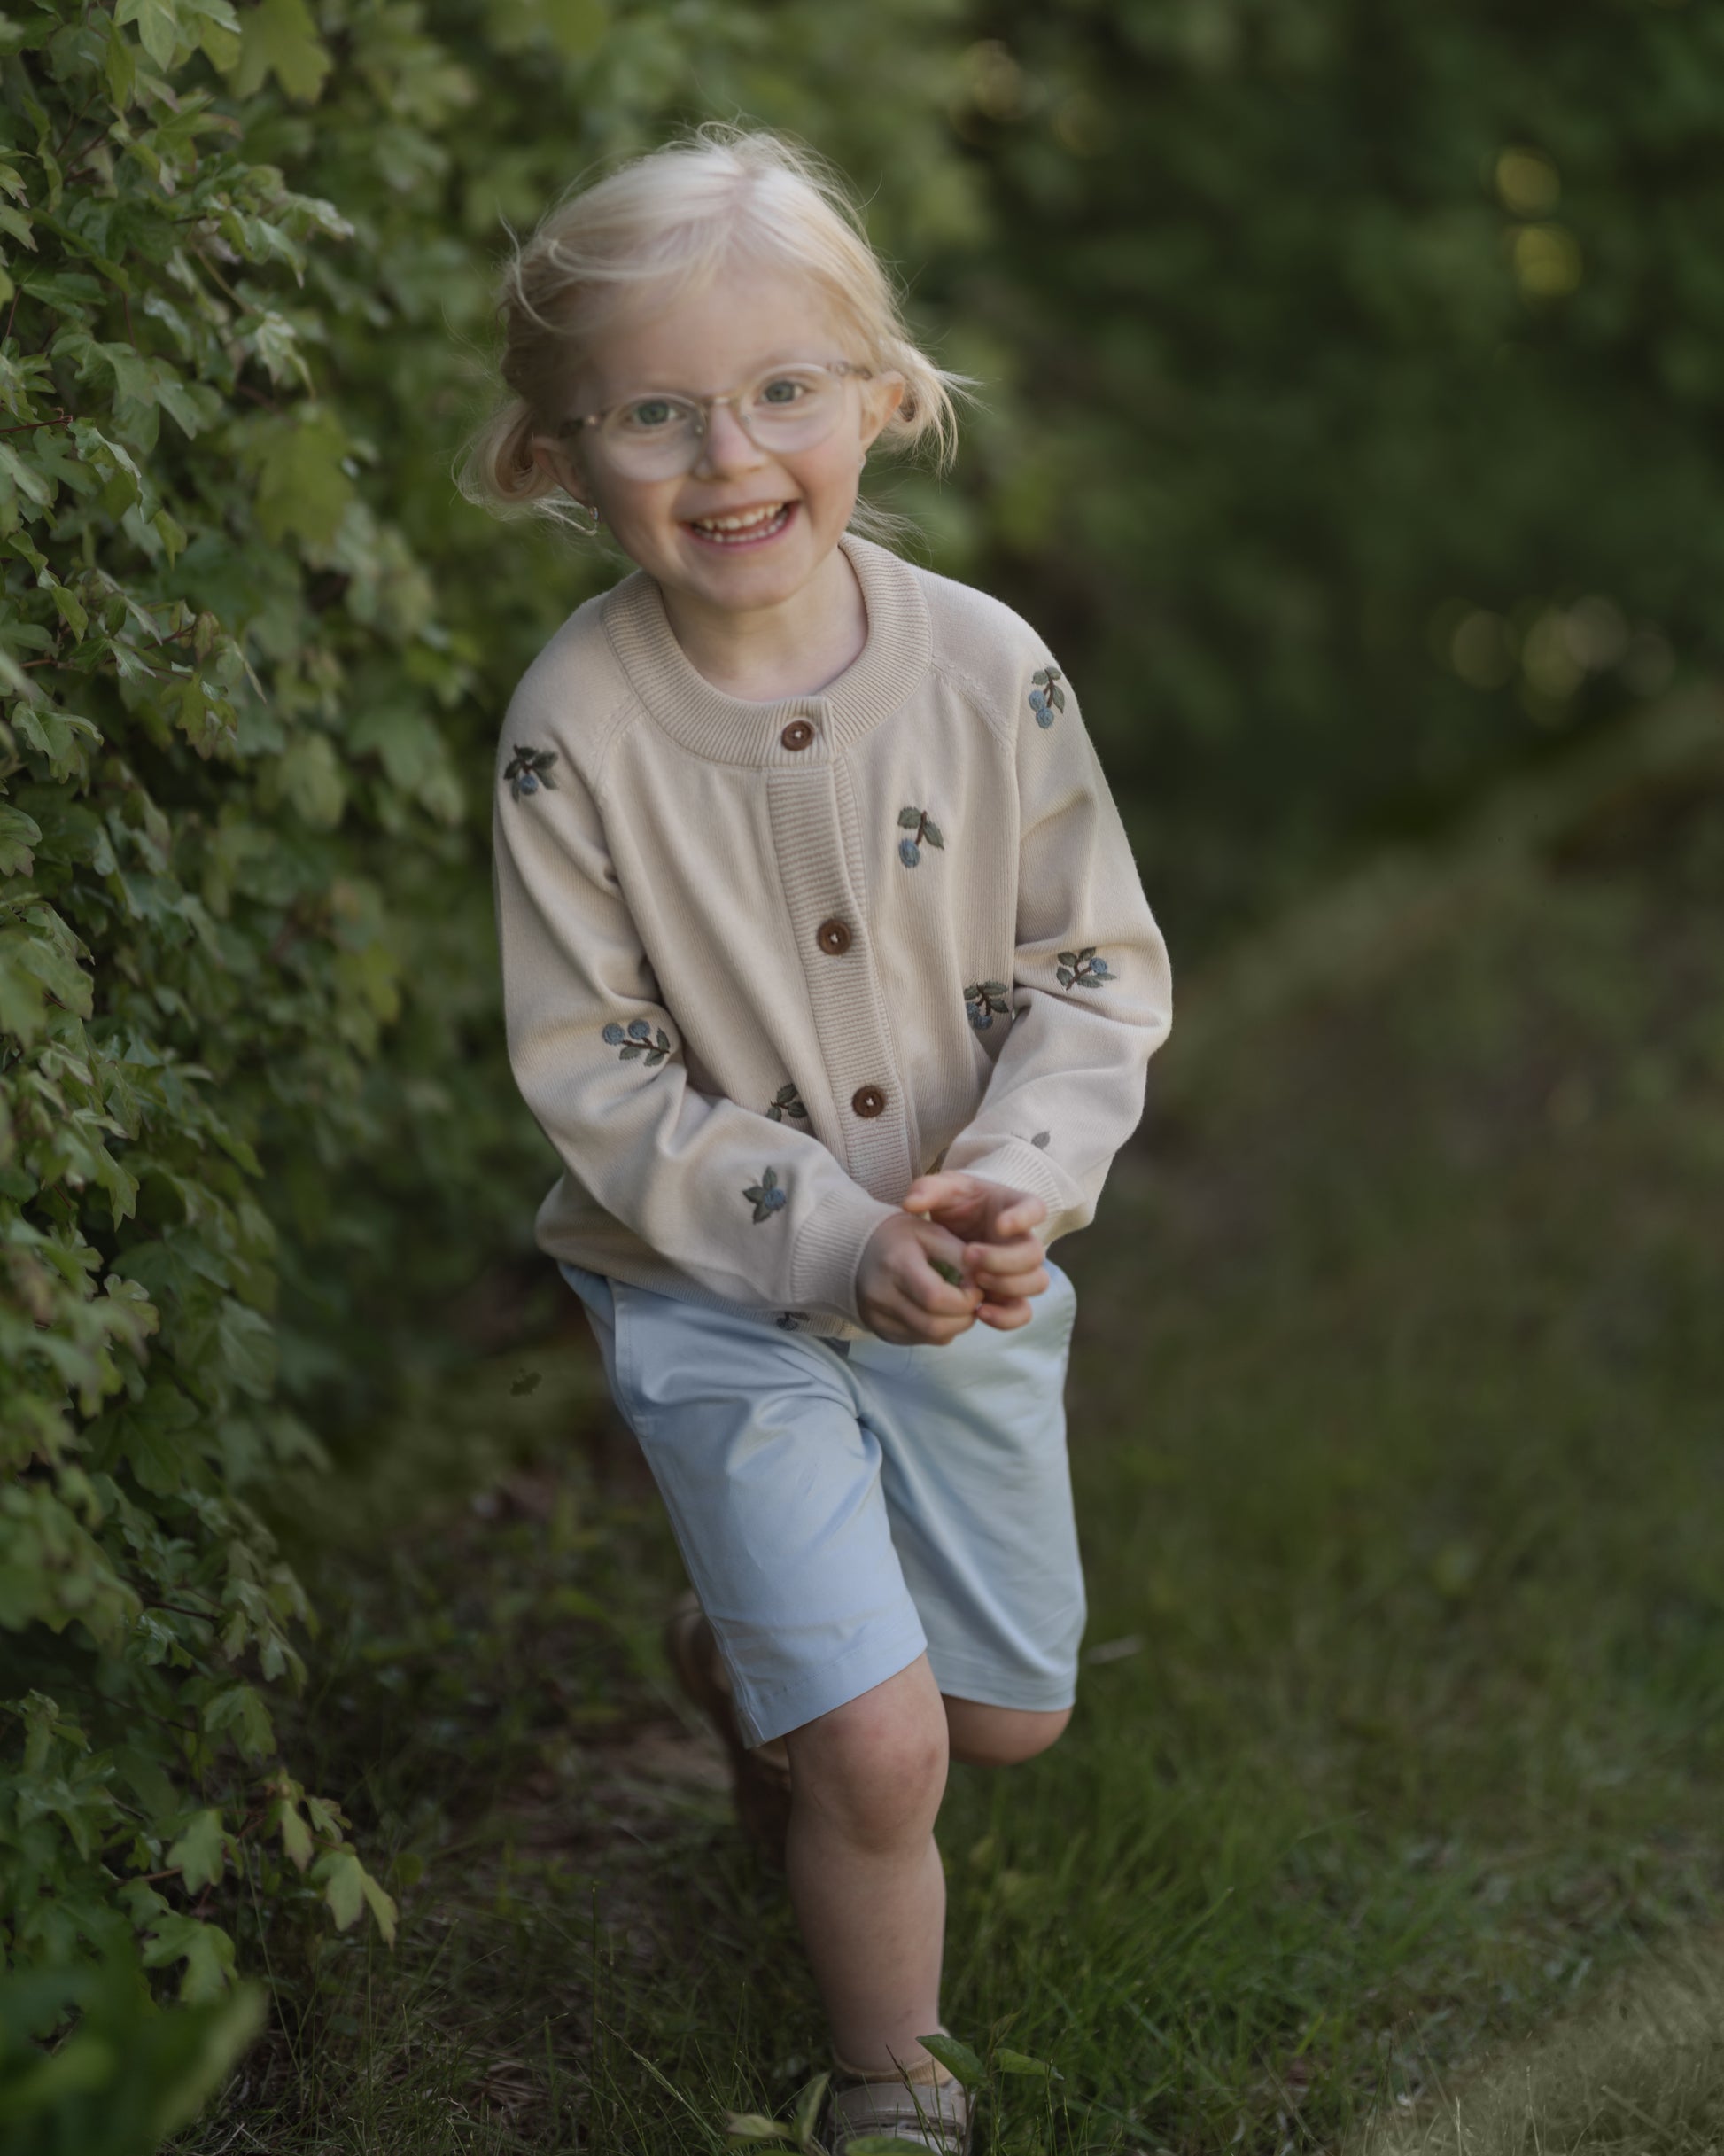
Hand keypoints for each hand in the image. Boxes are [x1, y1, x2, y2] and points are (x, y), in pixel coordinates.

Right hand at [856, 1211, 983, 1345]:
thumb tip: (981, 1283)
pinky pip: (919, 1340)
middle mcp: (882, 1295)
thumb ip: (959, 1255)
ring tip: (959, 1306)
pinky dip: (937, 1331)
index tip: (976, 1289)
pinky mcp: (880, 1330)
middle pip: (934, 1325)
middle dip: (964, 1317)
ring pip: (929, 1337)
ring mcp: (877, 1317)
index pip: (935, 1297)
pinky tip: (939, 1312)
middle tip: (973, 1302)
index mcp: (896, 1264)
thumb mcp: (930, 1232)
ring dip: (954, 1326)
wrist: (853, 1250)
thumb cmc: (898, 1237)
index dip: (965, 1299)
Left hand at [900, 1171, 1049, 1330]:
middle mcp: (1024, 1240)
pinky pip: (1021, 1311)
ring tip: (974, 1282)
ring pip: (1036, 1283)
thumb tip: (910, 1204)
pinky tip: (979, 1312)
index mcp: (1016, 1208)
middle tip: (969, 1256)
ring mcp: (1020, 1270)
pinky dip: (1006, 1317)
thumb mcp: (943, 1190)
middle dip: (1004, 1259)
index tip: (1000, 1225)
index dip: (1023, 1218)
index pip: (1034, 1209)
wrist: (954, 1229)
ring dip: (1007, 1286)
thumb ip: (928, 1190)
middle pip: (1034, 1254)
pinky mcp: (1010, 1294)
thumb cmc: (956, 1204)